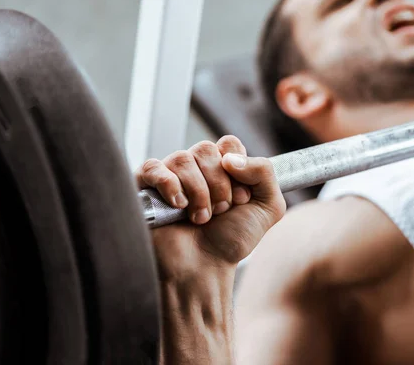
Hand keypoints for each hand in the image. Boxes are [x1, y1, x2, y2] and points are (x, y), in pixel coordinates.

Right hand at [135, 136, 286, 280]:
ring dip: (198, 193)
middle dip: (218, 185)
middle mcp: (196, 167)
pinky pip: (153, 168)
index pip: (229, 144)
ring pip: (182, 159)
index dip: (238, 168)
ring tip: (201, 218)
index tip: (240, 197)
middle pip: (205, 149)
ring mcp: (170, 175)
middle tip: (220, 211)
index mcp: (223, 167)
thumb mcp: (268, 207)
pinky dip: (170, 186)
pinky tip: (178, 207)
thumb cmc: (231, 240)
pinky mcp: (145, 187)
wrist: (203, 268)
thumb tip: (230, 157)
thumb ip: (265, 172)